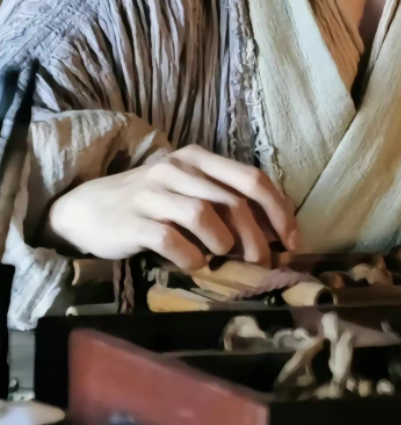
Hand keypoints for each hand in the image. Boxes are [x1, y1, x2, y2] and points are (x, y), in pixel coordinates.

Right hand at [46, 145, 296, 271]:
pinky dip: (190, 258)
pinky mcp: (133, 220)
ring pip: (204, 215)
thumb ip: (224, 201)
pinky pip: (171, 239)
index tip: (291, 241)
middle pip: (234, 199)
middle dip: (258, 236)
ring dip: (223, 244)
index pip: (251, 178)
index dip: (278, 210)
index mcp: (199, 158)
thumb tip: (271, 234)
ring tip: (223, 259)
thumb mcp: (188, 190)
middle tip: (263, 262)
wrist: (86, 208)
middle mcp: (178, 168)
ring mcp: (154, 192)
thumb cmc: (149, 202)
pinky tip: (194, 266)